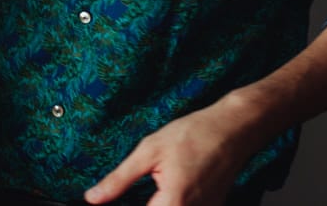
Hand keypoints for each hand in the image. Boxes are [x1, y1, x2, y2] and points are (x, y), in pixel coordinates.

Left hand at [84, 94, 265, 205]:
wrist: (233, 129)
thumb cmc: (194, 134)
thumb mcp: (150, 149)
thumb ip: (119, 179)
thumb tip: (93, 198)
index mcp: (172, 203)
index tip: (113, 201)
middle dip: (147, 205)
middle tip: (140, 191)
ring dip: (161, 204)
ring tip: (160, 187)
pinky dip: (175, 204)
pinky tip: (171, 191)